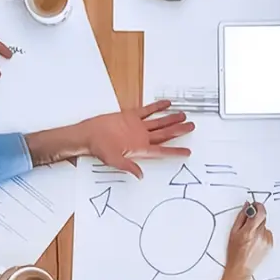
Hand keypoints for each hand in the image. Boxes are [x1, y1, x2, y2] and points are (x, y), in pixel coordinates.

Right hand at [73, 100, 193, 176]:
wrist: (88, 134)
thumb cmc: (99, 148)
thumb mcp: (113, 160)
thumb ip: (128, 166)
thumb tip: (140, 176)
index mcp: (139, 149)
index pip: (162, 150)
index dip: (175, 151)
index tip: (188, 152)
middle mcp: (141, 137)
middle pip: (164, 134)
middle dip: (178, 131)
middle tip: (192, 127)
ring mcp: (137, 127)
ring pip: (158, 122)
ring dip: (171, 119)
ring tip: (183, 115)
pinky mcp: (130, 117)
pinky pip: (147, 111)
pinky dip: (157, 107)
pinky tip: (167, 104)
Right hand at [223, 203, 273, 278]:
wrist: (241, 267)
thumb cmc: (234, 252)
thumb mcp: (233, 232)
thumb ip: (242, 217)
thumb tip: (247, 206)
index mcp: (249, 231)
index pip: (260, 212)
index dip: (258, 206)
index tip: (254, 205)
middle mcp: (260, 235)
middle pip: (263, 217)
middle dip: (256, 217)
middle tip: (249, 223)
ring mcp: (266, 240)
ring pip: (265, 226)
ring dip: (259, 227)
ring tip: (250, 237)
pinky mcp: (270, 244)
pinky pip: (267, 234)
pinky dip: (262, 235)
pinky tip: (255, 241)